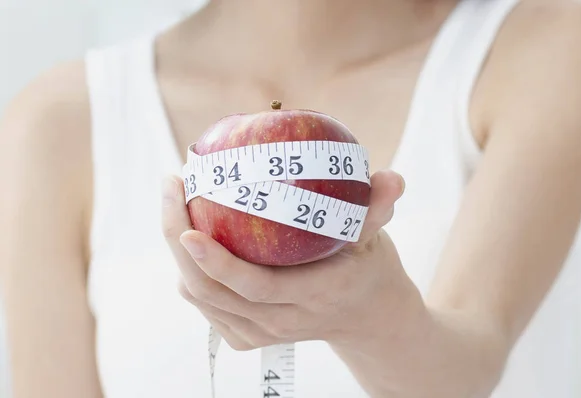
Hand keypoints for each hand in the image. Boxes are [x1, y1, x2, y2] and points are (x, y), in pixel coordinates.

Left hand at [161, 170, 421, 349]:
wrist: (366, 318)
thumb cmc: (368, 269)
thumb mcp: (377, 238)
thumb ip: (379, 207)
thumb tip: (393, 177)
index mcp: (316, 296)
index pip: (255, 287)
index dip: (216, 261)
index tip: (188, 226)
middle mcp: (283, 322)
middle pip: (212, 291)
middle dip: (178, 239)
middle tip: (173, 187)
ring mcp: (263, 333)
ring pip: (202, 299)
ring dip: (178, 252)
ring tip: (175, 200)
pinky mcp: (248, 336)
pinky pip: (206, 305)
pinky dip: (189, 270)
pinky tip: (188, 235)